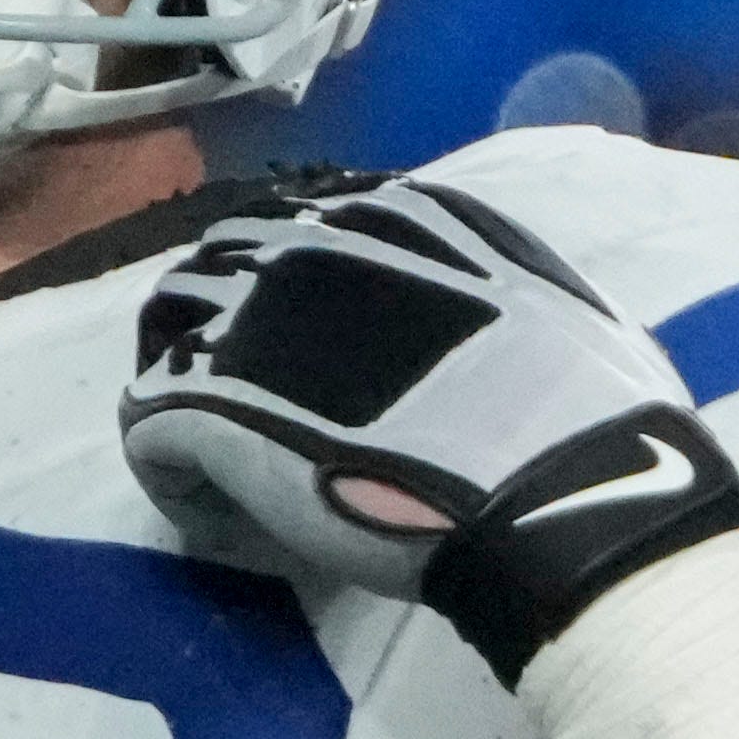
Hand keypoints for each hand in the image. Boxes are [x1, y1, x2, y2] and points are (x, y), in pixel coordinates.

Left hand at [120, 179, 738, 680]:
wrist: (557, 492)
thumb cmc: (589, 415)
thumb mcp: (563, 310)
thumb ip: (508, 291)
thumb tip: (508, 314)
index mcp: (396, 217)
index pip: (302, 227)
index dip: (299, 293)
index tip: (321, 351)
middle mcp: (309, 247)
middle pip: (216, 270)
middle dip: (224, 333)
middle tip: (257, 409)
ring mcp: (249, 323)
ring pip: (166, 340)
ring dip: (187, 394)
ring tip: (222, 462)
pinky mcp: (207, 406)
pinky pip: (149, 433)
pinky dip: (178, 478)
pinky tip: (224, 521)